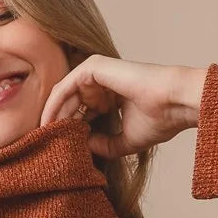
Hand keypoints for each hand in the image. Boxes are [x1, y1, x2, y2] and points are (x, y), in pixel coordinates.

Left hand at [40, 55, 207, 158]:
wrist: (174, 103)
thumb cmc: (159, 120)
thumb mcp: (123, 142)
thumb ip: (103, 144)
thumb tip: (83, 147)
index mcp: (110, 96)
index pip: (80, 112)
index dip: (67, 130)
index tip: (56, 149)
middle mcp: (102, 83)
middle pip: (69, 103)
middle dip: (55, 123)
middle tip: (43, 144)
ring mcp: (98, 73)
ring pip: (64, 95)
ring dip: (52, 116)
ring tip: (44, 136)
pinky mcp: (93, 67)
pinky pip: (65, 86)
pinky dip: (54, 104)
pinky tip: (49, 122)